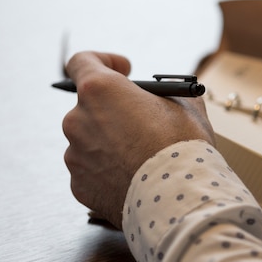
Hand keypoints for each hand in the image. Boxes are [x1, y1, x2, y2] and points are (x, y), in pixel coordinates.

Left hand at [62, 51, 214, 227]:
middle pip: (89, 105)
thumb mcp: (187, 104)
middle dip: (115, 109)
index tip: (123, 70)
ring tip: (143, 156)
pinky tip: (135, 176)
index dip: (104, 61)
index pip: (81, 61)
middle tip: (143, 121)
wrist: (180, 200)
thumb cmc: (183, 147)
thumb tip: (168, 97)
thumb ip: (167, 93)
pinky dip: (109, 170)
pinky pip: (92, 170)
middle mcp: (77, 120)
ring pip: (90, 140)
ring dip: (111, 141)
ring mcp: (74, 155)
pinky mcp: (79, 186)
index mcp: (99, 91)